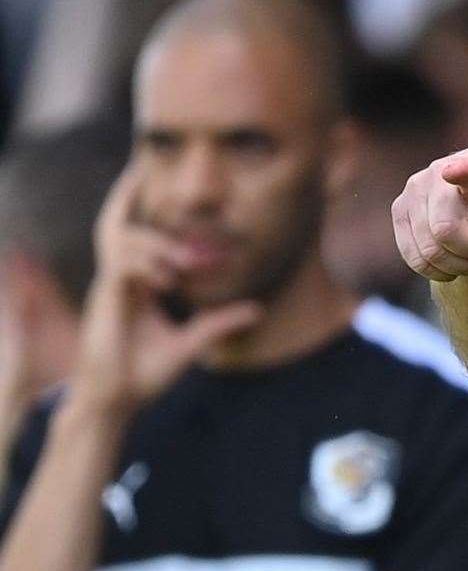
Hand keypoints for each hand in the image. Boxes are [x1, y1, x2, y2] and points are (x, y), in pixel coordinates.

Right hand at [66, 166, 260, 417]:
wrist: (117, 401)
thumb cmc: (144, 373)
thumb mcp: (193, 343)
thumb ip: (220, 323)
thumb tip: (257, 308)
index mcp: (137, 282)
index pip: (136, 234)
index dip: (143, 206)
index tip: (163, 180)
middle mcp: (120, 279)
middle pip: (117, 223)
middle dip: (127, 193)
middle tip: (146, 169)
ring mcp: (110, 288)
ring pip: (124, 242)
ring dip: (159, 245)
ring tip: (190, 263)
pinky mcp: (106, 302)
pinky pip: (122, 269)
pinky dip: (147, 267)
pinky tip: (169, 281)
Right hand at [392, 145, 467, 287]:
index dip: (460, 171)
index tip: (452, 172)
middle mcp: (439, 171)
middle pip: (445, 229)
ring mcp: (414, 190)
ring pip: (429, 249)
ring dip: (458, 264)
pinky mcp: (400, 211)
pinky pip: (415, 258)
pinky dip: (439, 270)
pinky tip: (454, 255)